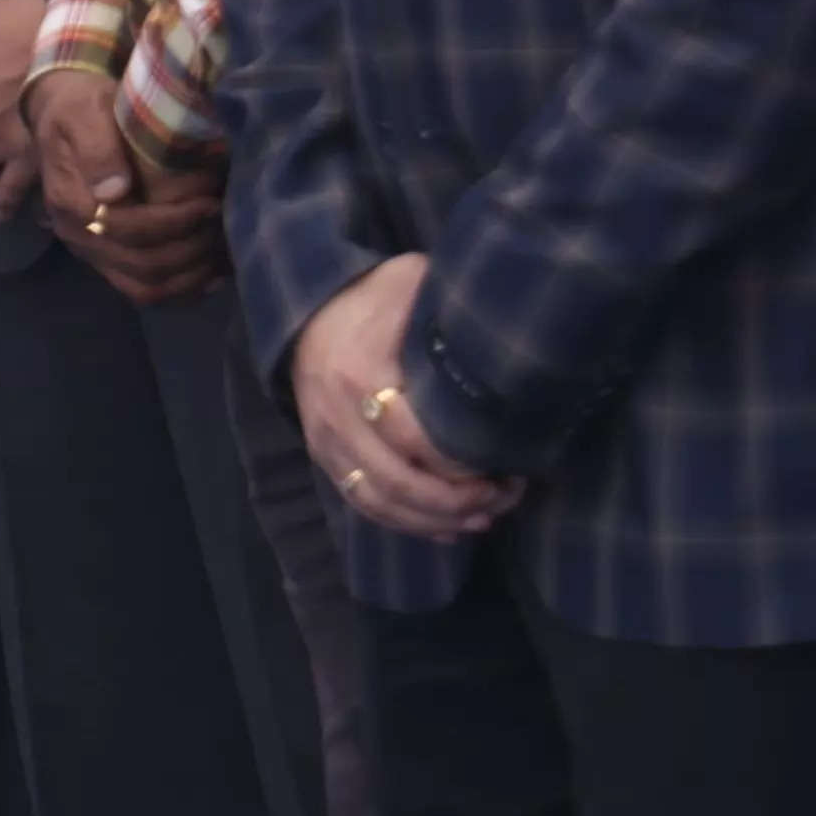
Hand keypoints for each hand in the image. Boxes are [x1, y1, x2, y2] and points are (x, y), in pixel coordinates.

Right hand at [26, 67, 227, 304]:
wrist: (61, 114)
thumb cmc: (80, 108)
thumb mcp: (85, 112)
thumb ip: (97, 147)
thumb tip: (115, 191)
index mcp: (70, 201)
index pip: (126, 229)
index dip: (174, 223)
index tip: (210, 204)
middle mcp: (76, 234)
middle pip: (140, 265)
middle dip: (190, 250)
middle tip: (222, 225)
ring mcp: (90, 250)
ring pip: (143, 287)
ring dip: (188, 277)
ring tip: (221, 254)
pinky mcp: (105, 257)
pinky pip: (142, 289)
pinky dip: (180, 288)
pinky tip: (209, 274)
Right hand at [290, 254, 520, 542]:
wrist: (305, 307)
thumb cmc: (372, 296)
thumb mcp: (413, 286)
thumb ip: (451, 312)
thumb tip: (510, 343)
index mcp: (359, 374)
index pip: (414, 439)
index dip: (464, 464)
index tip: (510, 464)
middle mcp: (337, 415)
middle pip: (399, 482)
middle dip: (457, 501)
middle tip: (505, 496)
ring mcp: (325, 439)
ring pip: (378, 501)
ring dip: (433, 520)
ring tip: (483, 519)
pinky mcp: (323, 453)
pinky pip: (362, 502)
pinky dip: (406, 524)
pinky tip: (447, 530)